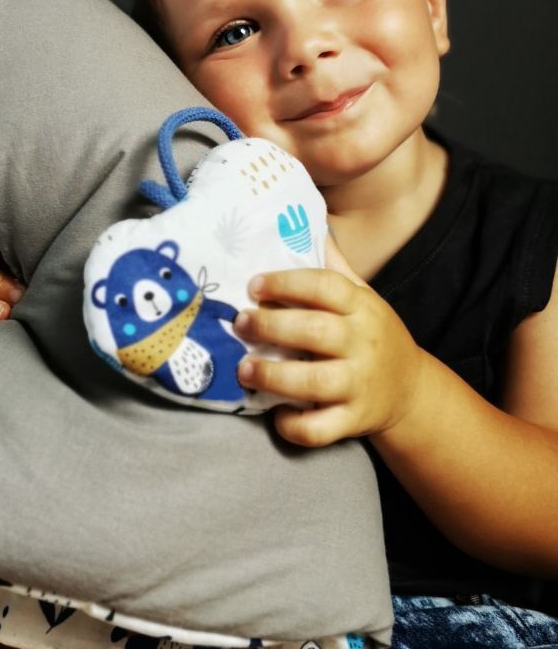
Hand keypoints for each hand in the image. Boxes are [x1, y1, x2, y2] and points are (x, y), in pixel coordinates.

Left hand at [233, 238, 422, 446]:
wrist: (410, 390)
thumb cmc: (370, 335)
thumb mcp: (362, 297)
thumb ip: (334, 267)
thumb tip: (306, 219)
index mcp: (362, 307)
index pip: (326, 287)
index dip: (288, 282)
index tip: (254, 284)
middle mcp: (362, 344)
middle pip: (316, 331)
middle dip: (272, 325)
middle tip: (239, 322)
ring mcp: (358, 384)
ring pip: (314, 382)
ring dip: (273, 375)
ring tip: (243, 368)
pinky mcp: (353, 421)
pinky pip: (319, 428)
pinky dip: (293, 425)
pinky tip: (275, 413)